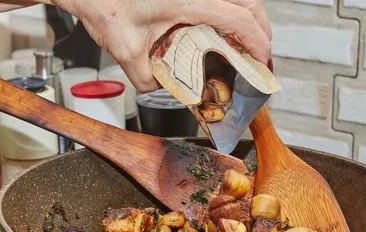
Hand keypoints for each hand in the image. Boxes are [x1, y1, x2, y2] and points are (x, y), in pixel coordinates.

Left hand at [64, 0, 271, 92]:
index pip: (239, 18)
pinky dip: (230, 7)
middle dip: (261, 27)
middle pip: (249, 1)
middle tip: (260, 52)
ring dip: (248, 14)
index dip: (257, 41)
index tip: (262, 59)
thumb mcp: (125, 50)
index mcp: (187, 1)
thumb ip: (146, 78)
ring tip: (246, 38)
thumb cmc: (103, 5)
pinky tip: (223, 24)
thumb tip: (160, 88)